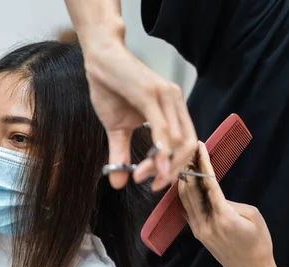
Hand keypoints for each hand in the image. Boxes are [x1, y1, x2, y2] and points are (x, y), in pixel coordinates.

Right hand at [81, 38, 197, 190]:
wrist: (100, 60)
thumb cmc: (110, 89)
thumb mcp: (116, 128)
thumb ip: (121, 153)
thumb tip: (118, 184)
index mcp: (173, 110)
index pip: (185, 146)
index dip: (174, 169)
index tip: (155, 184)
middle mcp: (176, 102)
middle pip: (187, 146)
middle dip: (172, 171)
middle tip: (152, 185)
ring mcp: (166, 97)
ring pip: (176, 140)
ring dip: (161, 165)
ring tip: (140, 176)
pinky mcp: (151, 94)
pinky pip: (162, 127)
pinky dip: (161, 149)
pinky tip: (152, 166)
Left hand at [178, 141, 277, 266]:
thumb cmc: (259, 242)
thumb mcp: (253, 215)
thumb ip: (231, 202)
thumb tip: (215, 195)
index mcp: (224, 217)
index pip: (209, 184)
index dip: (203, 164)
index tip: (199, 148)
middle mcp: (206, 223)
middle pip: (191, 190)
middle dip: (189, 168)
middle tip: (188, 151)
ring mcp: (199, 229)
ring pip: (185, 200)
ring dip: (184, 180)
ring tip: (185, 163)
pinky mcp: (197, 233)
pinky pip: (187, 210)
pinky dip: (185, 195)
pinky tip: (185, 183)